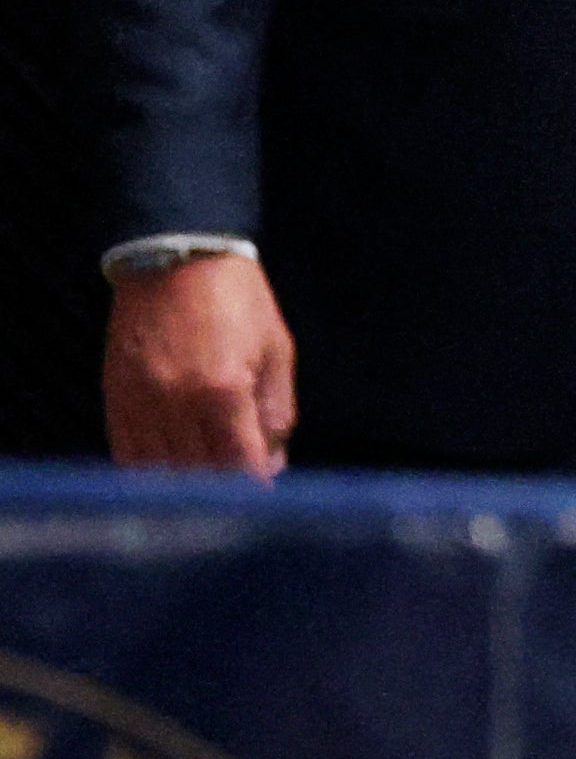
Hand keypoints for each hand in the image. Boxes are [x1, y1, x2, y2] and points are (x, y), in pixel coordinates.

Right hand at [106, 255, 292, 473]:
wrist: (176, 258)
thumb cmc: (238, 301)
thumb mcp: (277, 350)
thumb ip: (276, 410)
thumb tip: (274, 461)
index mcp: (224, 390)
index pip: (240, 465)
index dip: (254, 490)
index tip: (266, 500)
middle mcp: (177, 402)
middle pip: (199, 475)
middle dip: (225, 491)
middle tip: (242, 494)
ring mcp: (140, 402)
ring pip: (161, 470)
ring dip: (188, 485)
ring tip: (211, 486)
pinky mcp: (115, 397)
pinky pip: (128, 453)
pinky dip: (151, 471)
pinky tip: (172, 473)